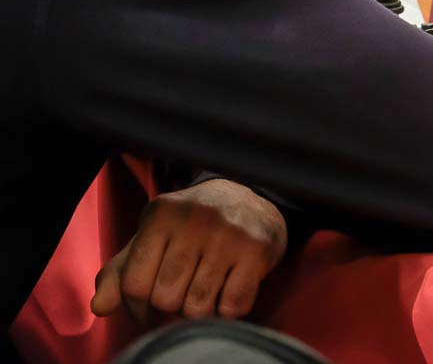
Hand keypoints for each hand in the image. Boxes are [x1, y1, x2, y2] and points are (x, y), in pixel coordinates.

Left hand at [91, 178, 286, 322]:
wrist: (249, 196)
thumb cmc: (190, 226)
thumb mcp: (151, 237)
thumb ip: (120, 272)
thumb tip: (100, 307)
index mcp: (161, 215)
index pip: (134, 285)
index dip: (138, 307)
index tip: (149, 306)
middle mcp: (195, 220)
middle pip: (166, 298)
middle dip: (171, 307)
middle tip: (181, 296)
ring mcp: (229, 235)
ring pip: (198, 307)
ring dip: (198, 311)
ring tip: (202, 294)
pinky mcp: (257, 250)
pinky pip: (232, 307)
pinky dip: (227, 310)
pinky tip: (227, 292)